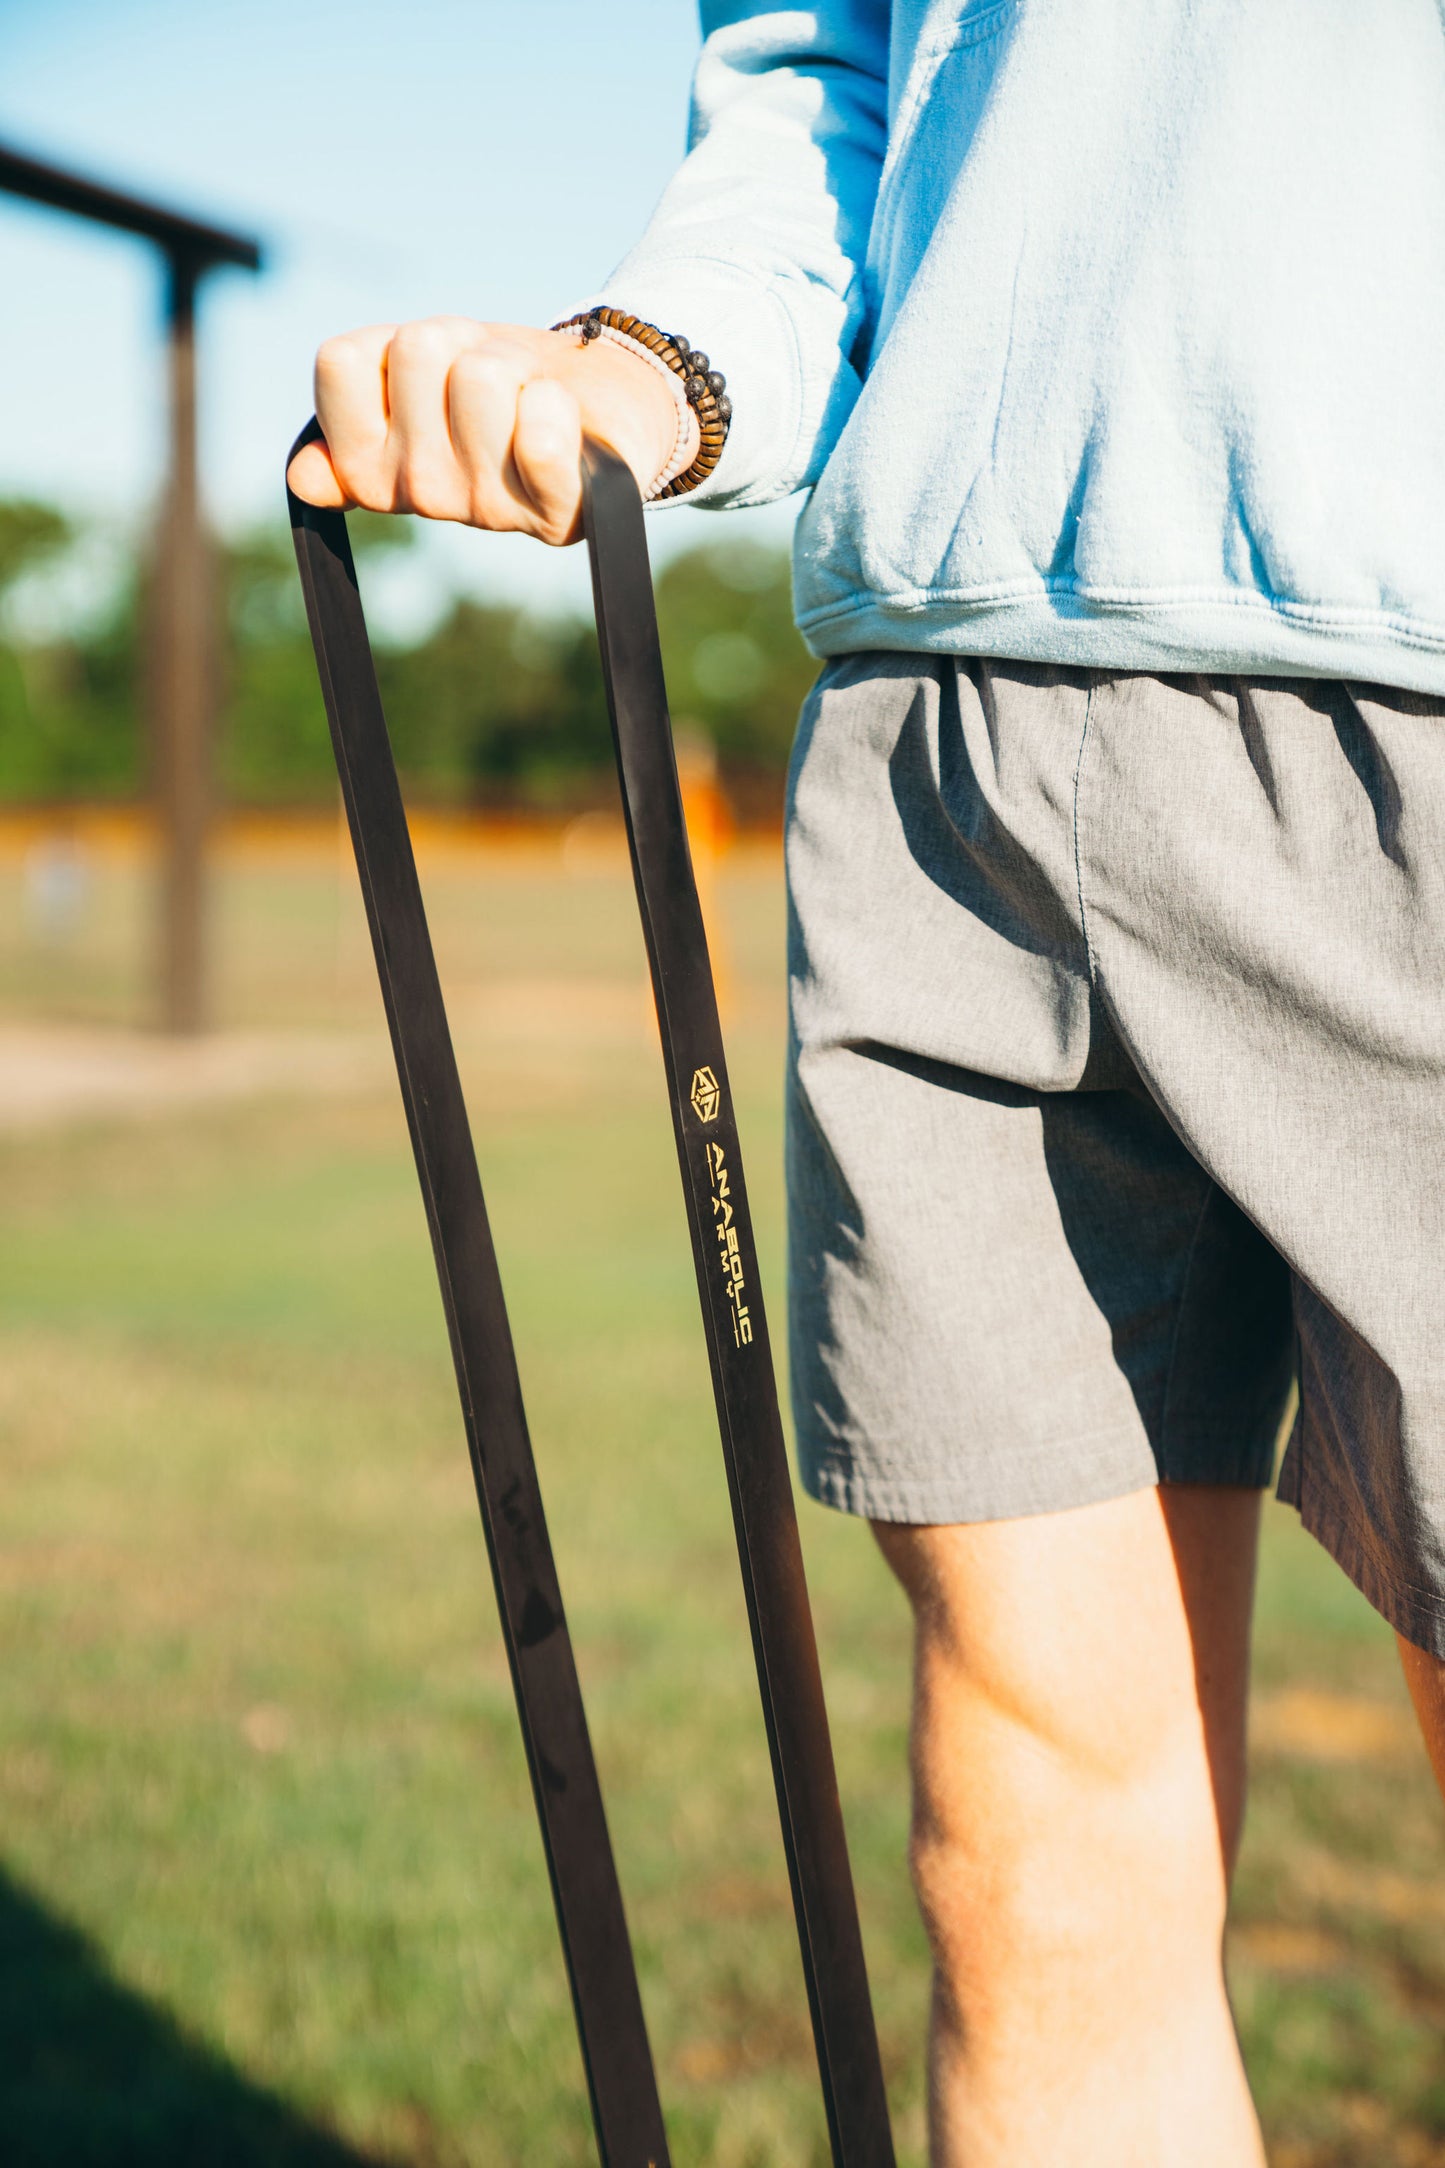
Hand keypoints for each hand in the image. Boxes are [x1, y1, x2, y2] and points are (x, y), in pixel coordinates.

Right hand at [285, 317, 679, 544]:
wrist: (599, 412)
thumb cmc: (497, 390)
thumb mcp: (414, 387)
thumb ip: (353, 415)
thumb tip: (304, 479)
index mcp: (370, 469)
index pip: (337, 362)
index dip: (383, 341)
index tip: (421, 370)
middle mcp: (423, 495)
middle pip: (415, 349)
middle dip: (459, 340)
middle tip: (489, 376)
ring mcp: (488, 508)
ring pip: (480, 375)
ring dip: (512, 361)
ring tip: (526, 394)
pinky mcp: (558, 510)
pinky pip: (540, 433)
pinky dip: (555, 403)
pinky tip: (560, 416)